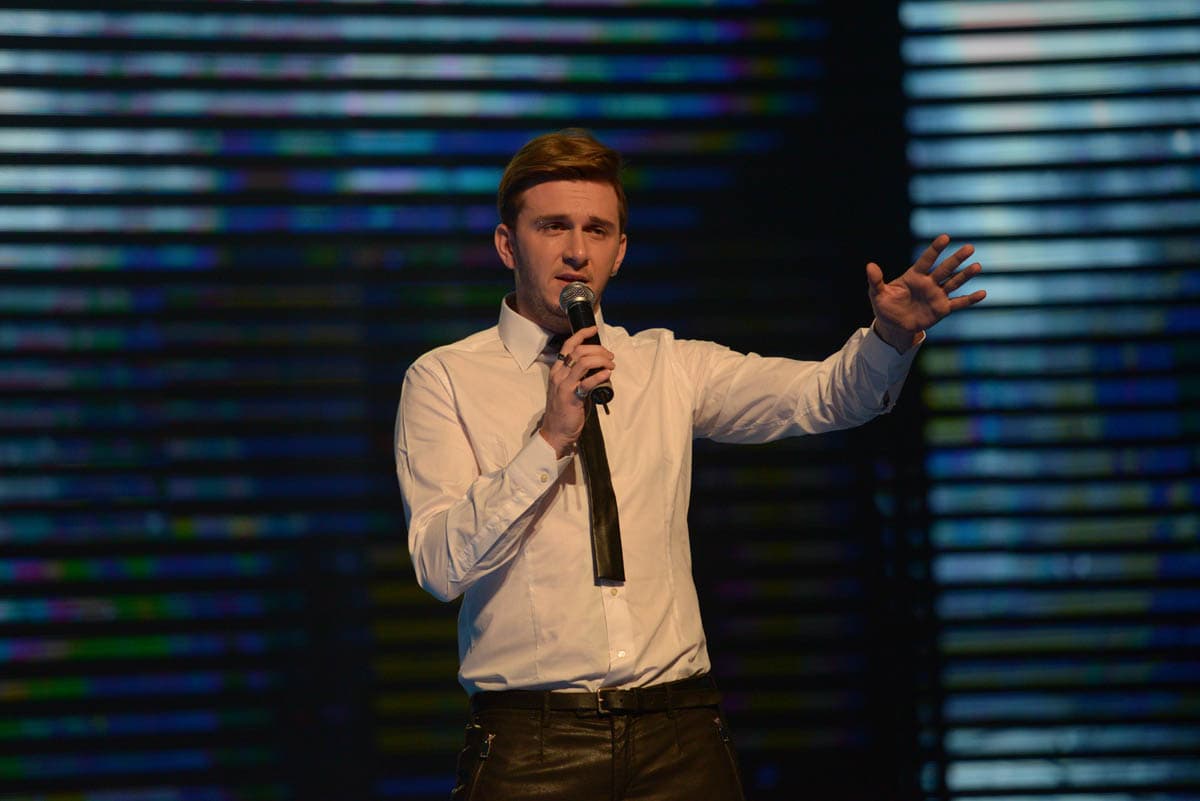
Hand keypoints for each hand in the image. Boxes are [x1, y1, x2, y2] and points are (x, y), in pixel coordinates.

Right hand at [539, 326, 614, 457]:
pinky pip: (587, 382)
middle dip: (598, 349)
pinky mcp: (571, 397)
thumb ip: (581, 375)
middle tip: (610, 357)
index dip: (582, 334)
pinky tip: (608, 375)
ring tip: (611, 366)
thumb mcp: (570, 387)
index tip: (594, 329)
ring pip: (583, 362)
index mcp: (557, 370)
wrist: (556, 431)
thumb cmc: (565, 409)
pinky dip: (600, 376)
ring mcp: (564, 385)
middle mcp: (559, 374)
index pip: (569, 345)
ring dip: (601, 360)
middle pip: (579, 351)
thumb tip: (599, 366)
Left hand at [866, 233, 985, 353]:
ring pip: (954, 282)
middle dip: (956, 259)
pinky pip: (958, 303)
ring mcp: (937, 295)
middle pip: (945, 268)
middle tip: (970, 247)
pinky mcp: (942, 309)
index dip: (935, 250)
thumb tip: (870, 266)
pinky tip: (983, 293)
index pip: (926, 260)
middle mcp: (929, 283)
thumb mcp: (877, 294)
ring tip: (977, 266)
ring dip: (965, 275)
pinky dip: (970, 299)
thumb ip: (876, 280)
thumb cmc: (886, 307)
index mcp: (914, 276)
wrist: (894, 326)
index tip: (945, 237)